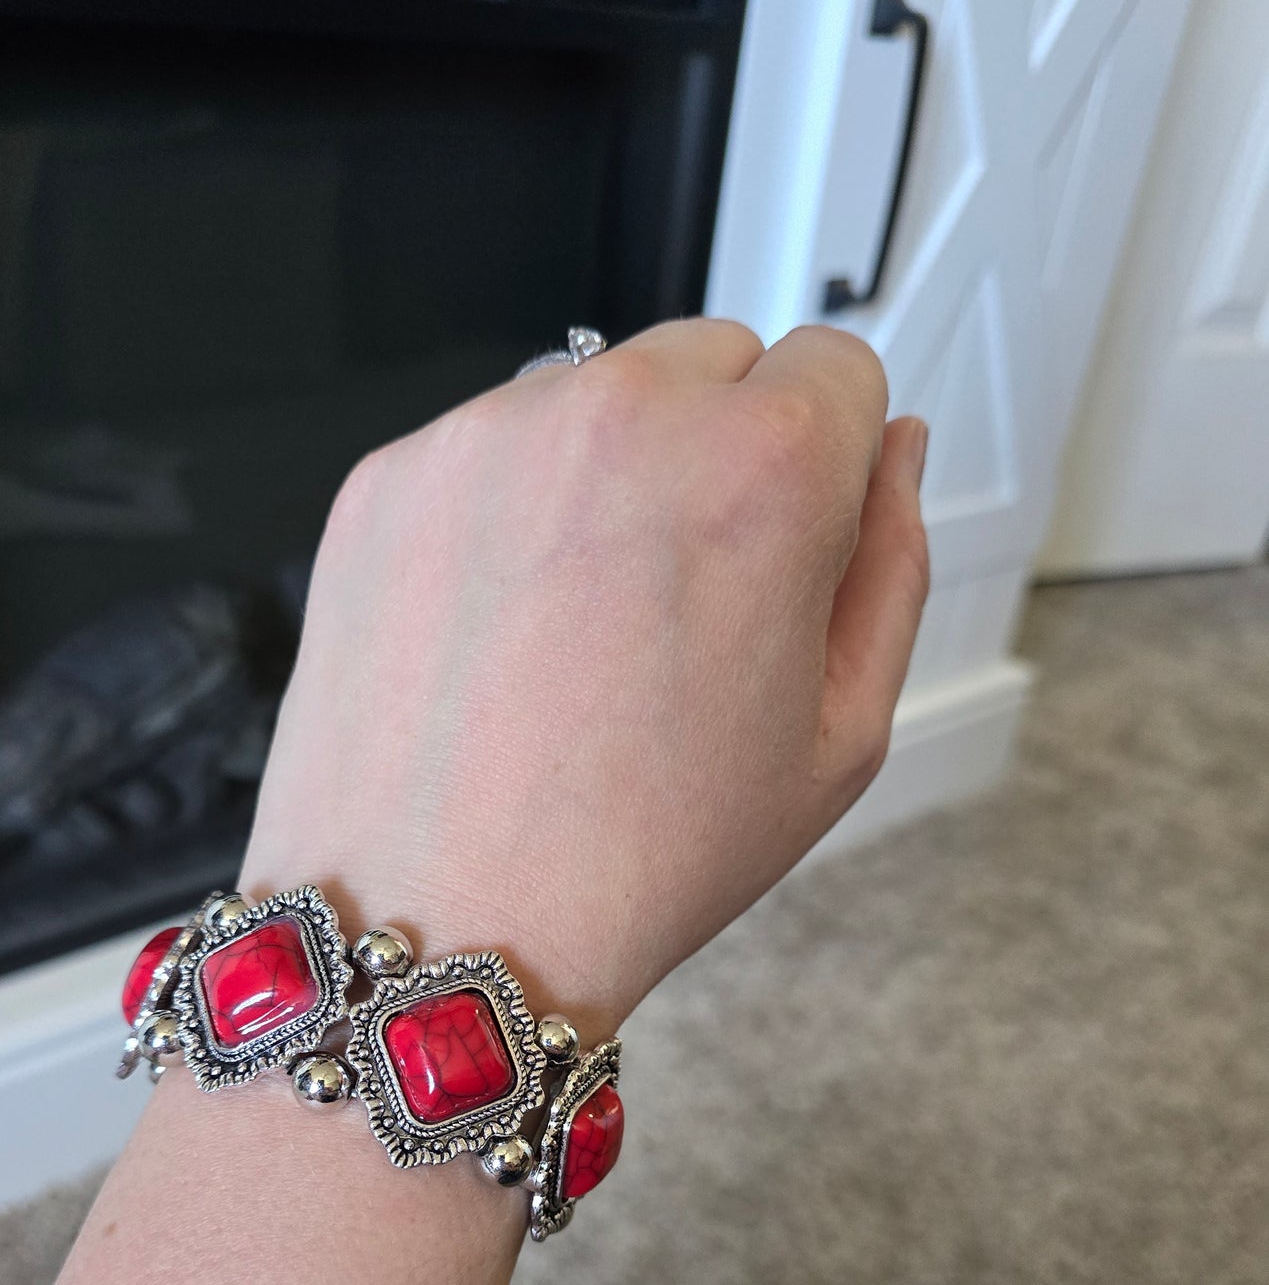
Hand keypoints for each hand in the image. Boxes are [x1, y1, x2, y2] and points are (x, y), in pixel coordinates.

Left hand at [244, 319, 928, 1036]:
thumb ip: (893, 565)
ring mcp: (488, 437)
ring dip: (609, 475)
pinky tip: (503, 632)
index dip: (828, 465)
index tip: (791, 540)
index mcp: (762, 470)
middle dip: (721, 453)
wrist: (445, 921)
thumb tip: (892, 450)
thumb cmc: (639, 856)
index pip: (838, 366)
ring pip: (593, 398)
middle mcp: (622, 417)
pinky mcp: (390, 477)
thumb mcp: (840, 739)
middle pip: (715, 362)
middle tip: (685, 601)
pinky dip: (505, 512)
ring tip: (582, 630)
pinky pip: (485, 449)